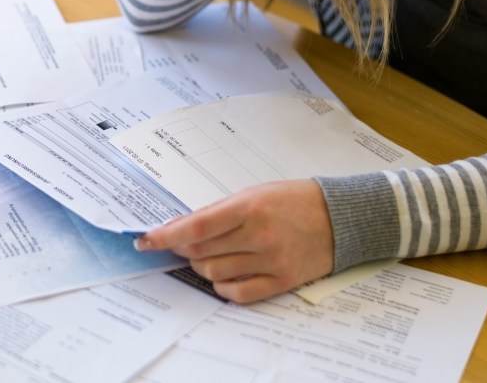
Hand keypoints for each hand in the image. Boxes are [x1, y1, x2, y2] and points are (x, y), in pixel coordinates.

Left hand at [135, 180, 335, 302]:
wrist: (341, 217)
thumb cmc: (294, 200)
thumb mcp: (255, 193)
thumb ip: (219, 211)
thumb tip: (181, 227)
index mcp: (250, 207)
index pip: (196, 226)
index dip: (165, 235)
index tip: (146, 240)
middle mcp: (259, 235)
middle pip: (200, 252)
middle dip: (181, 249)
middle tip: (178, 244)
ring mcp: (271, 260)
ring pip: (214, 273)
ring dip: (200, 266)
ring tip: (206, 256)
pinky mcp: (282, 281)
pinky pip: (238, 293)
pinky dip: (222, 286)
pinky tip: (223, 275)